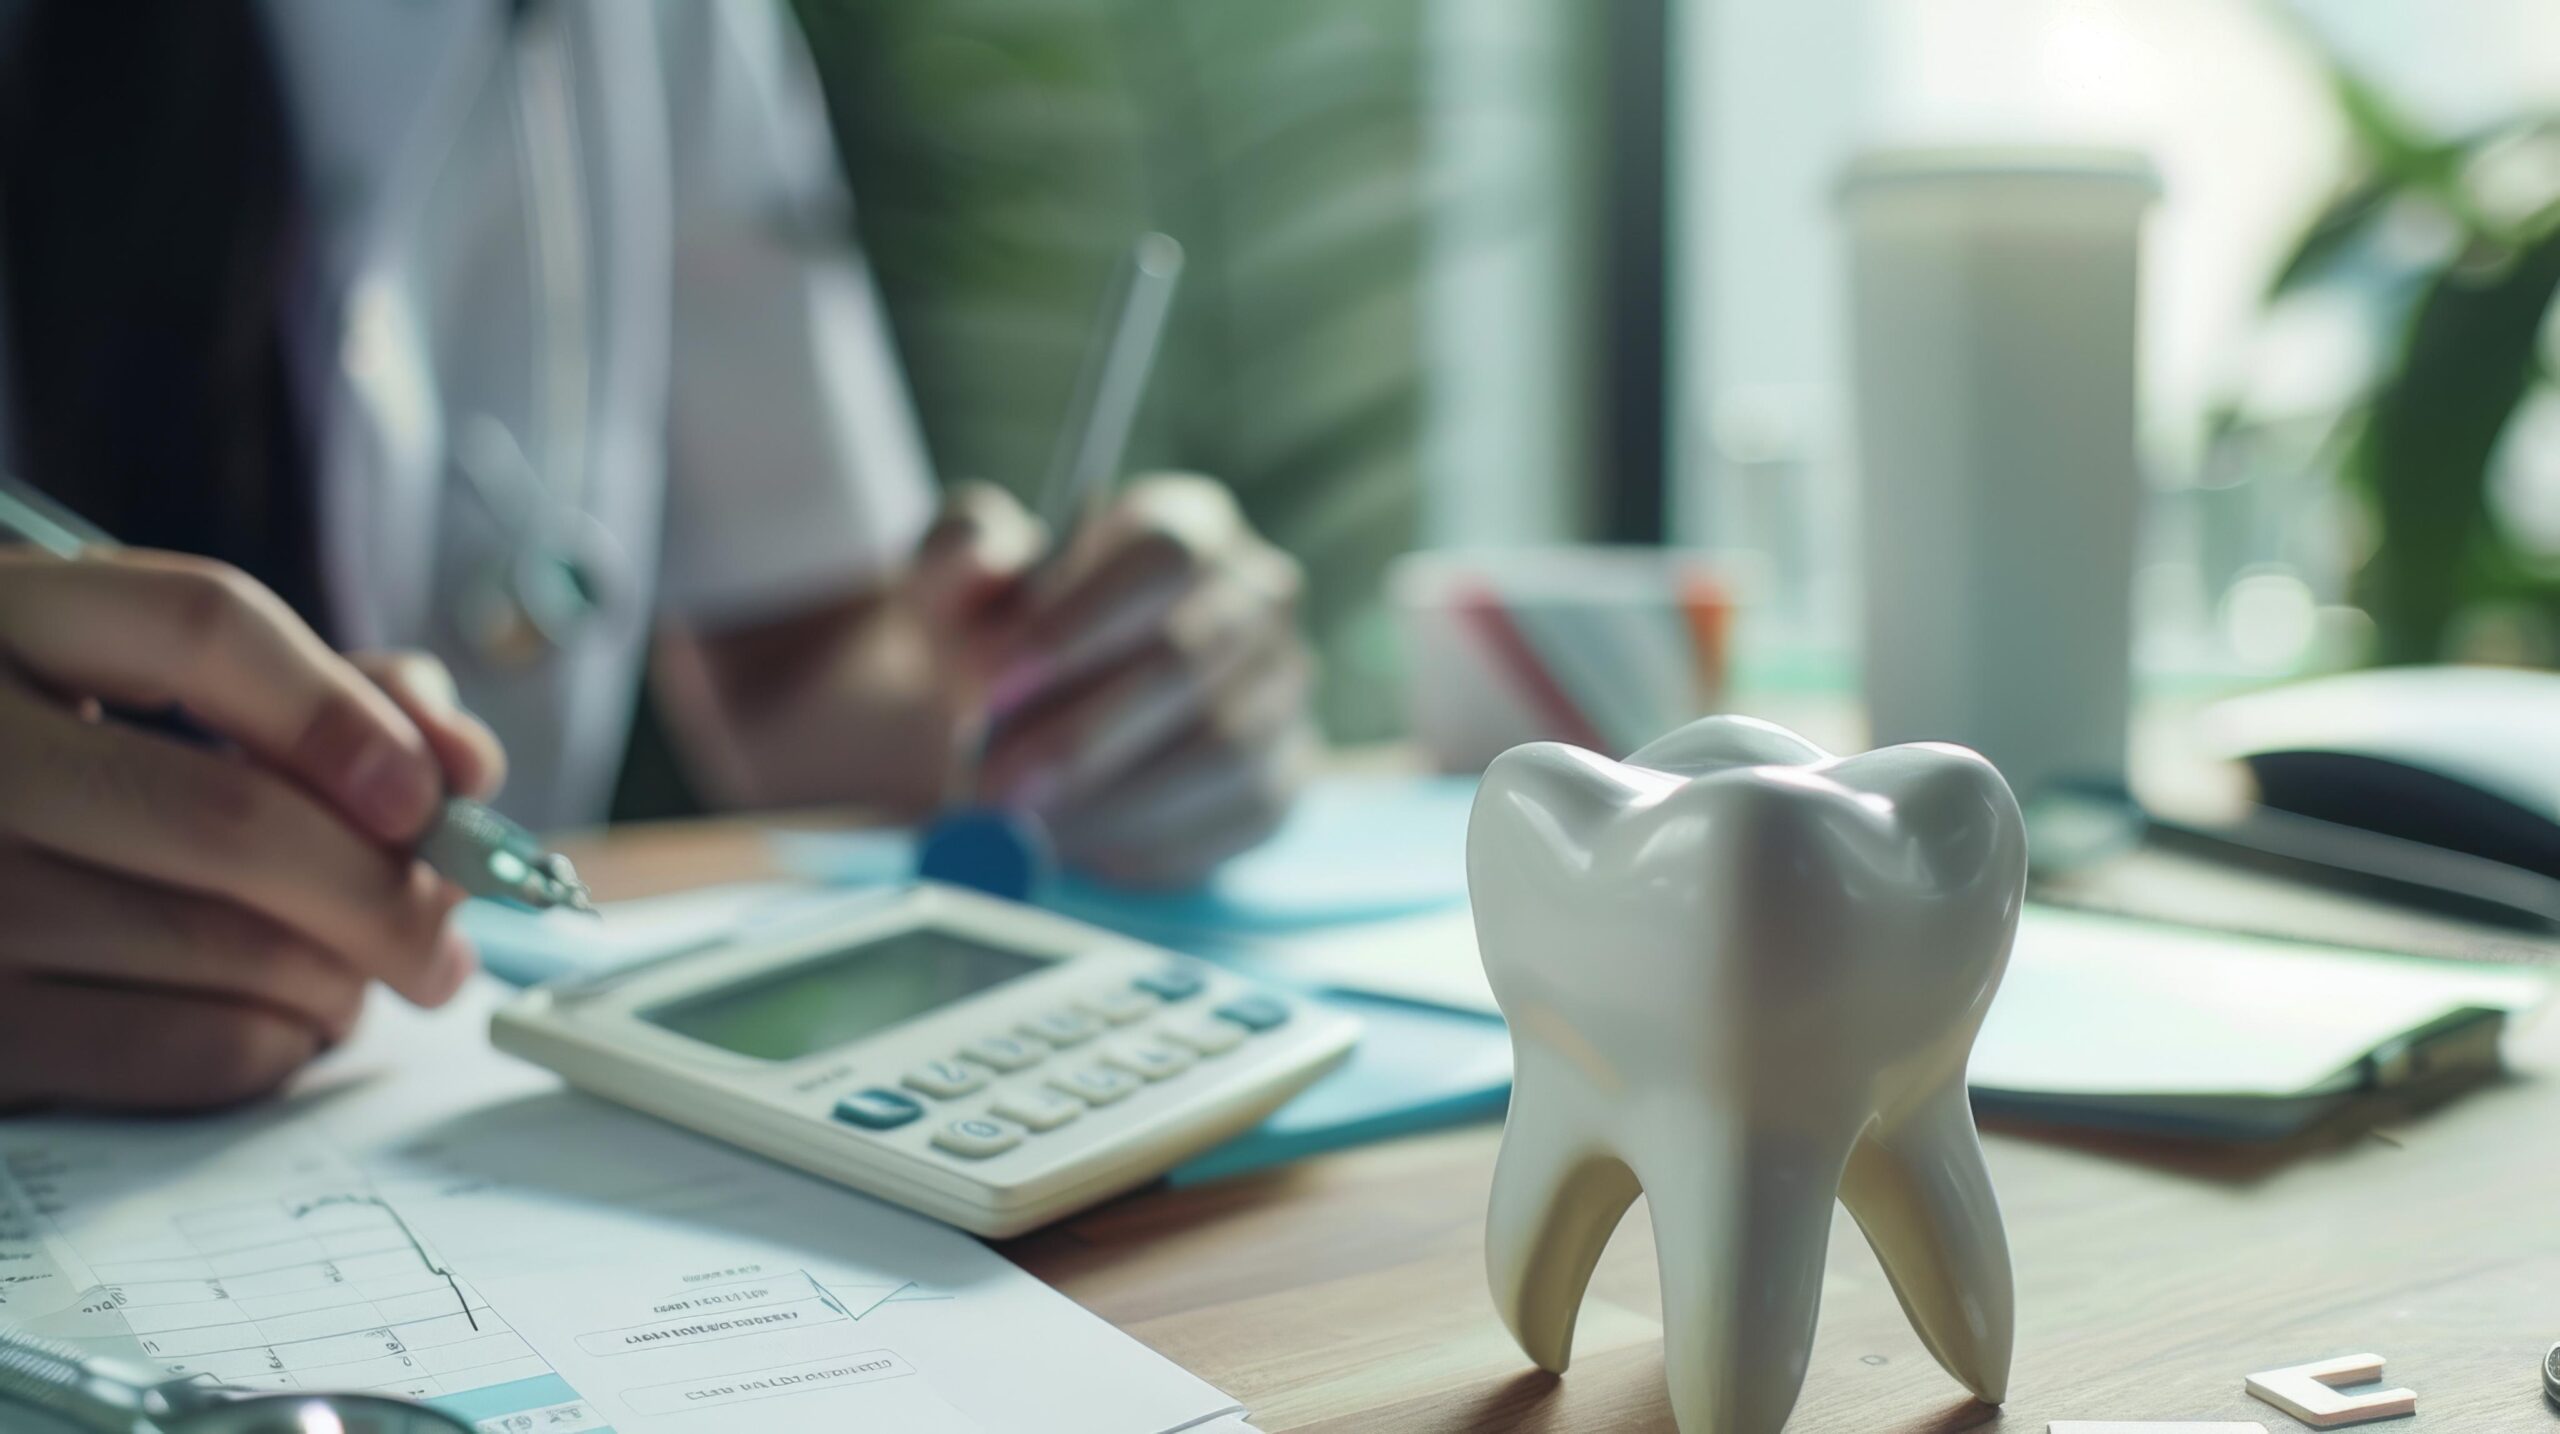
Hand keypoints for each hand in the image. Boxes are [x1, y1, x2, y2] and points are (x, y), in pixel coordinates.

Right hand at [0, 549, 503, 1111]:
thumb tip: (467, 766)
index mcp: (15, 619)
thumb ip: (348, 694)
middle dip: (384, 890)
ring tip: (363, 971)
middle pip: (233, 817)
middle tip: (445, 934)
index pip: (204, 628)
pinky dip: (285, 1042)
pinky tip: (293, 1019)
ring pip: (228, 947)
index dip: (344, 713)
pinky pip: (192, 1047)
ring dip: (345, 975)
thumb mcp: (196, 692)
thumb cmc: (106, 773)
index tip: (428, 795)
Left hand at [913, 476, 1316, 885]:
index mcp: (1190, 526)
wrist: (1016, 724)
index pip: (1163, 560)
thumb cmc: (996, 636)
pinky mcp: (1280, 783)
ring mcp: (1283, 695)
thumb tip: (978, 555)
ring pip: (1220, 751)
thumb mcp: (956, 582)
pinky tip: (1077, 846)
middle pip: (1192, 660)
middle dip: (1082, 736)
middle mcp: (1258, 601)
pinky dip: (1147, 846)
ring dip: (1110, 802)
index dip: (1081, 623)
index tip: (993, 683)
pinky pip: (1233, 822)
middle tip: (992, 786)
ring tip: (1020, 828)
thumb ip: (955, 555)